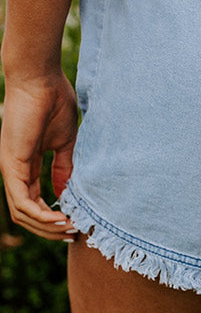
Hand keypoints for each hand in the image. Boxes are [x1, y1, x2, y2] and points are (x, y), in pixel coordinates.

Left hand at [0, 70, 77, 239]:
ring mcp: (11, 169)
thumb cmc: (54, 103)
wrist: (42, 79)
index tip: (76, 222)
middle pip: (26, 214)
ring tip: (69, 228)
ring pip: (21, 213)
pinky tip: (59, 217)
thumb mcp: (65, 142)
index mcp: (26, 166)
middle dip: (49, 229)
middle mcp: (15, 171)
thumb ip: (65, 167)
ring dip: (46, 226)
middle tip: (73, 233)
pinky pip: (21, 201)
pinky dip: (40, 214)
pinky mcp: (12, 164)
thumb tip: (67, 192)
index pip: (35, 202)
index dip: (54, 217)